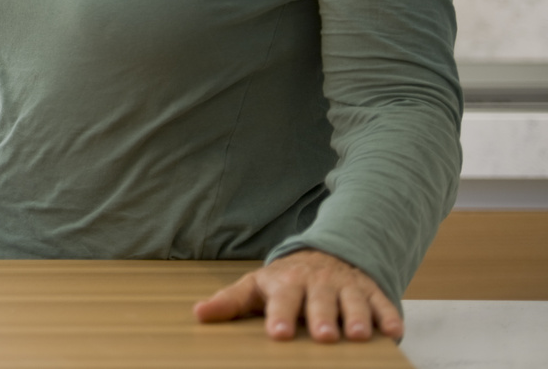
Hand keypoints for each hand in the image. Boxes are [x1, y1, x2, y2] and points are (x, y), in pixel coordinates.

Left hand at [193, 248, 402, 342]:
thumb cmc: (284, 281)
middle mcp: (317, 283)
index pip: (281, 298)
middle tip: (323, 337)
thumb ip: (230, 302)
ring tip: (356, 337)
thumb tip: (198, 315)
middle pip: (319, 300)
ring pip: (353, 301)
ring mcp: (345, 286)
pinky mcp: (370, 291)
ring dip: (356, 317)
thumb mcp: (255, 287)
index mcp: (286, 282)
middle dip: (321, 318)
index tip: (279, 333)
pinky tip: (393, 332)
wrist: (325, 255)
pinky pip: (382, 302)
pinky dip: (388, 315)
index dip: (280, 315)